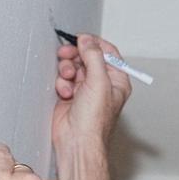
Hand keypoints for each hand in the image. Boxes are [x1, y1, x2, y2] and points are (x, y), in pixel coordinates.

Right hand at [52, 34, 132, 152]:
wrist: (76, 141)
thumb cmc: (94, 121)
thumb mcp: (98, 81)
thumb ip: (93, 56)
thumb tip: (87, 40)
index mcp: (117, 80)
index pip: (108, 53)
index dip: (93, 43)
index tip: (80, 38)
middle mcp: (102, 84)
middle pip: (87, 57)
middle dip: (75, 55)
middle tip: (65, 53)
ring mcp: (85, 90)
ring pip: (73, 67)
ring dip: (67, 70)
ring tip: (67, 78)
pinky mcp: (70, 96)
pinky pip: (63, 79)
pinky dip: (62, 83)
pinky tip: (64, 93)